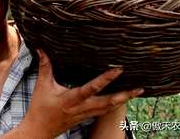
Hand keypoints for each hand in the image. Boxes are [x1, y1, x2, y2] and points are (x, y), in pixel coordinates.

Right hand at [19, 49, 143, 138]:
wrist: (40, 131)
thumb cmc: (40, 109)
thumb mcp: (42, 86)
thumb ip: (44, 66)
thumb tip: (41, 49)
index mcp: (71, 99)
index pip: (91, 88)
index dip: (105, 79)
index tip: (118, 69)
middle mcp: (81, 108)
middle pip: (108, 103)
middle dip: (124, 96)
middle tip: (139, 88)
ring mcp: (85, 114)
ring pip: (108, 108)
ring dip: (123, 100)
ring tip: (136, 92)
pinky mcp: (86, 117)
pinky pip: (104, 111)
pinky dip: (115, 105)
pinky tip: (122, 100)